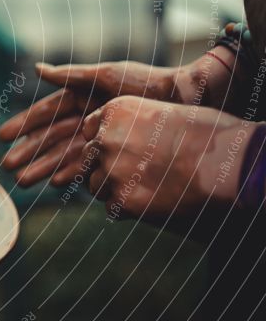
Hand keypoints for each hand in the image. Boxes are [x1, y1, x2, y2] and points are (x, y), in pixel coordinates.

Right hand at [0, 51, 236, 186]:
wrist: (185, 99)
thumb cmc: (146, 82)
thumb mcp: (106, 75)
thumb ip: (70, 75)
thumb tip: (37, 69)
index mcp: (81, 97)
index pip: (45, 113)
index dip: (24, 125)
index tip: (2, 136)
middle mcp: (86, 119)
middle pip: (50, 139)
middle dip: (29, 153)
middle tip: (7, 167)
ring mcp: (99, 138)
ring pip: (64, 155)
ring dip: (44, 168)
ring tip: (23, 182)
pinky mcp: (113, 153)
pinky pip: (88, 166)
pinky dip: (72, 174)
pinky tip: (57, 183)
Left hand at [81, 96, 252, 217]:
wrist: (230, 164)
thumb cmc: (208, 135)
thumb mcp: (163, 114)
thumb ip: (132, 126)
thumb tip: (119, 143)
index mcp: (114, 112)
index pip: (90, 130)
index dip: (105, 142)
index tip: (121, 149)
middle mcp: (106, 140)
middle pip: (89, 159)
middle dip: (106, 166)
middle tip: (135, 173)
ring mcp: (111, 171)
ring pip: (96, 185)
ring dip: (114, 189)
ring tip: (146, 187)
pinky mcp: (123, 201)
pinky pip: (112, 208)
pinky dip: (128, 208)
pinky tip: (153, 201)